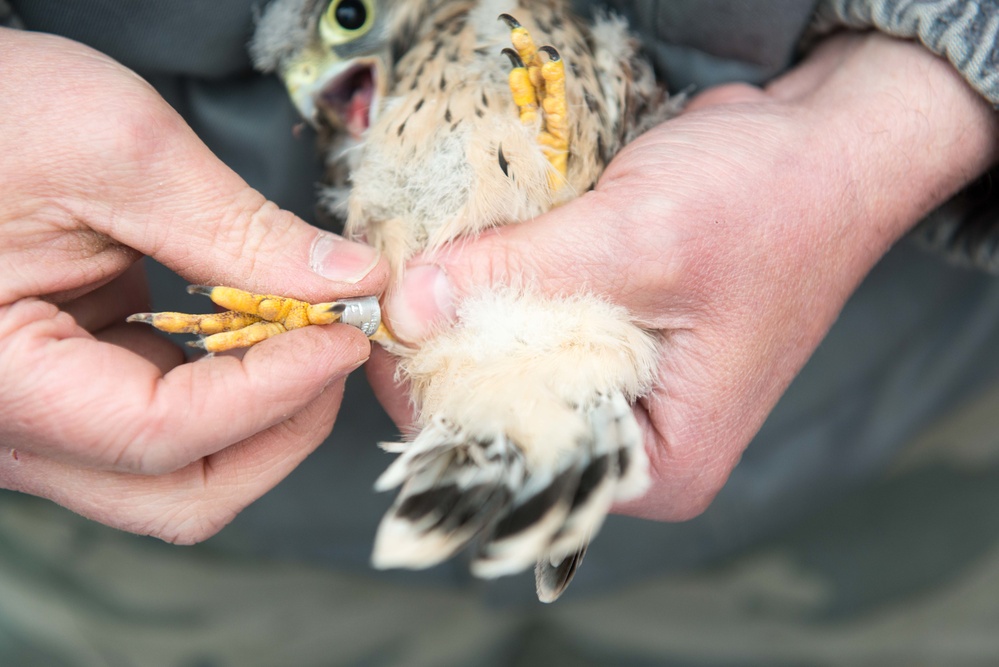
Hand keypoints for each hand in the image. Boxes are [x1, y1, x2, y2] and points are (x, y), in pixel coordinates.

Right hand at [0, 29, 388, 541]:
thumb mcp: (119, 150)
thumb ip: (240, 230)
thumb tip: (348, 281)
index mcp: (1, 378)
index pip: (161, 434)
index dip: (275, 393)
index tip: (344, 336)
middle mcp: (13, 422)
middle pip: (178, 494)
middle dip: (280, 429)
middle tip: (333, 348)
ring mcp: (44, 415)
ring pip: (180, 470)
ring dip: (262, 412)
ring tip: (305, 330)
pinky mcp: (73, 386)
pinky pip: (167, 421)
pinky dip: (228, 385)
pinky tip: (257, 326)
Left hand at [368, 33, 998, 520]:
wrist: (826, 146)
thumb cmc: (773, 206)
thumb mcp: (638, 241)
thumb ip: (520, 276)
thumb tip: (410, 304)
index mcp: (657, 460)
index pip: (514, 457)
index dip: (436, 399)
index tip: (381, 334)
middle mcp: (633, 440)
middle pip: (505, 415)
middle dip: (447, 353)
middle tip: (395, 291)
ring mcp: (621, 389)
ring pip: (510, 367)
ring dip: (467, 317)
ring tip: (422, 269)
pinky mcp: (609, 338)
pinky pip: (531, 328)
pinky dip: (497, 292)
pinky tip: (465, 259)